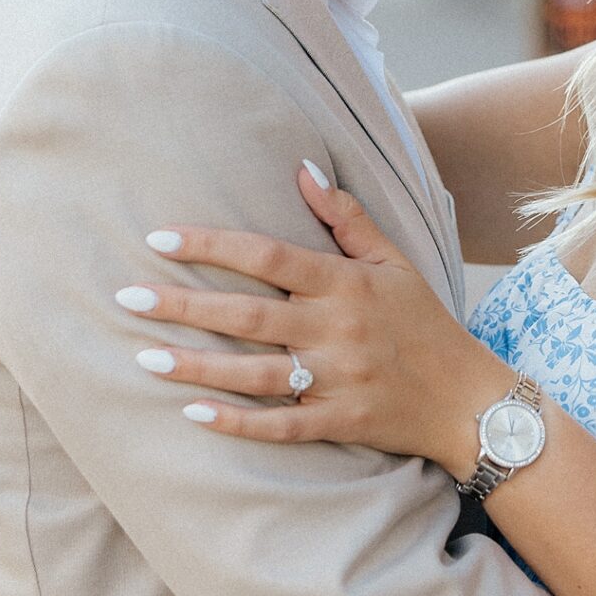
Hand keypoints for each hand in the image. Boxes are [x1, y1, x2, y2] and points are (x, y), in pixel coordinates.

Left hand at [118, 163, 511, 474]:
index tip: (160, 240)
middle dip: (183, 304)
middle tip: (125, 297)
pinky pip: (280, 427)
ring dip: (195, 366)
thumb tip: (302, 168)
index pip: (268, 257)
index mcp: (346, 283)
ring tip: (142, 356)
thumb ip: (346, 216)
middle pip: (248, 315)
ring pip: (254, 373)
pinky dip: (237, 423)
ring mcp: (337, 381)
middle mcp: (337, 330)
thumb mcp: (394, 260)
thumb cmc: (424, 321)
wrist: (469, 397)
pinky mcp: (339, 424)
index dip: (212, 247)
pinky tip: (192, 415)